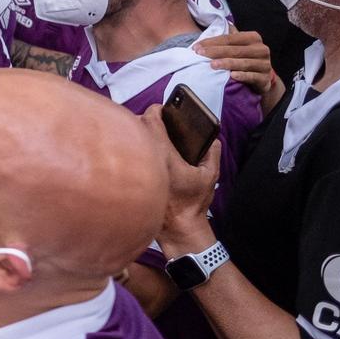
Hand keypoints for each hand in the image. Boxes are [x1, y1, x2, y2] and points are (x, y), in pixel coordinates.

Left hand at [142, 105, 220, 254]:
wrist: (178, 228)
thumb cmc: (193, 202)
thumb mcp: (210, 176)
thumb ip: (212, 153)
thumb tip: (212, 139)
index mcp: (163, 154)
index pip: (150, 120)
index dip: (156, 110)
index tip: (162, 110)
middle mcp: (145, 159)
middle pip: (136, 127)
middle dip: (146, 123)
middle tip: (158, 125)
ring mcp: (135, 170)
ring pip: (129, 141)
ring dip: (138, 137)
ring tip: (150, 140)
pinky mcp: (130, 180)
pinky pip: (127, 156)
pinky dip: (133, 152)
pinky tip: (142, 155)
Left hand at [199, 29, 283, 113]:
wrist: (262, 78)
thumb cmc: (245, 58)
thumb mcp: (239, 45)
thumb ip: (228, 37)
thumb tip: (215, 23)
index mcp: (253, 38)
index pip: (229, 39)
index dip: (212, 42)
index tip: (196, 47)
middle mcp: (261, 49)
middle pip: (235, 50)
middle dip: (215, 52)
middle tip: (200, 55)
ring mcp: (264, 65)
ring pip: (243, 63)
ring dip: (227, 63)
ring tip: (212, 65)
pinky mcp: (265, 79)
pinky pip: (253, 76)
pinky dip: (243, 76)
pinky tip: (233, 76)